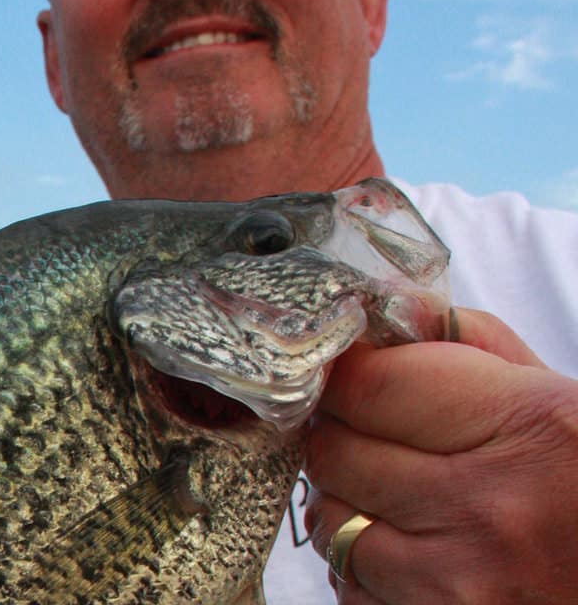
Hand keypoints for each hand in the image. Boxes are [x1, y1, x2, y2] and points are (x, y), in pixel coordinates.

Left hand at [304, 308, 577, 602]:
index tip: (348, 372)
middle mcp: (487, 509)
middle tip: (367, 432)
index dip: (345, 373)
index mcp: (529, 428)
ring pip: (330, 523)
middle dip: (338, 434)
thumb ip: (473, 345)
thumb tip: (389, 307)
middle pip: (334, 452)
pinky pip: (351, 587)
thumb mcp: (563, 399)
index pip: (367, 385)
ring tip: (393, 495)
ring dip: (345, 502)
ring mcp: (460, 582)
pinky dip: (362, 566)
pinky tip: (409, 551)